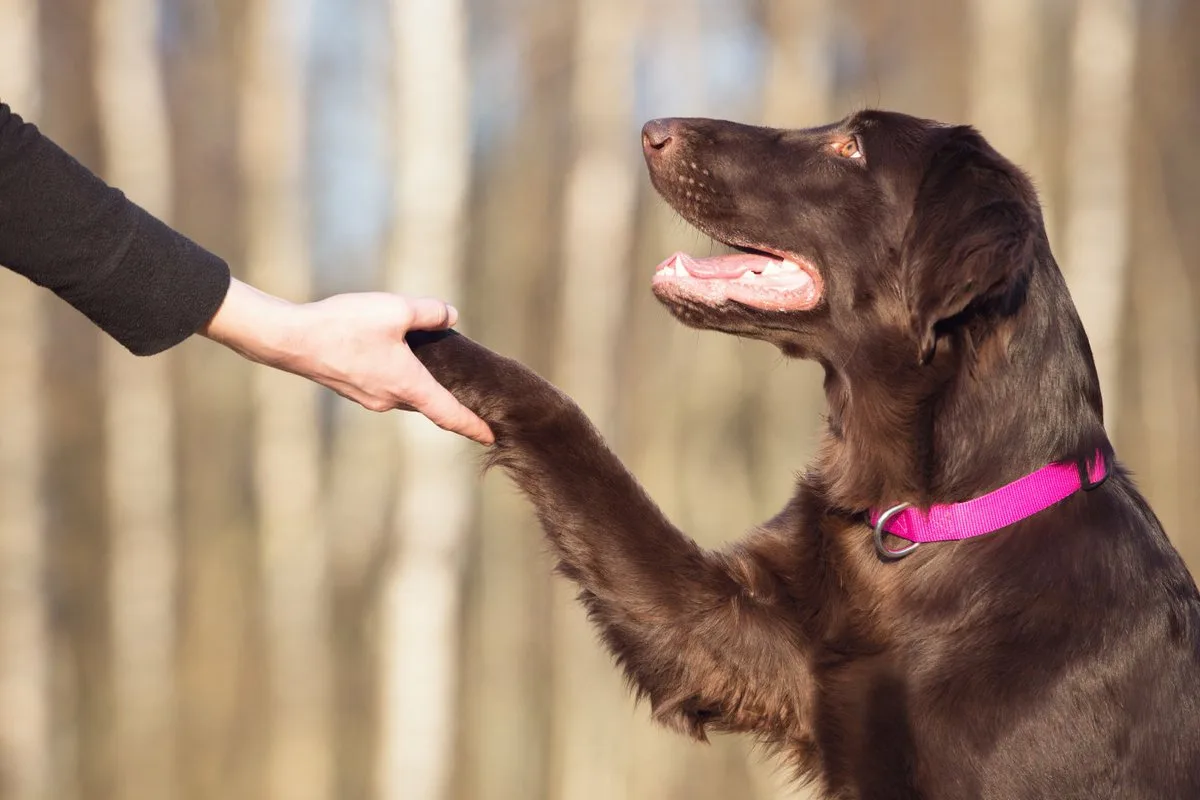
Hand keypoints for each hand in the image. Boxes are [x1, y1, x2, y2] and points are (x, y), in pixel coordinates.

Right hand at [201, 278, 494, 443]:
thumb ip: (429, 312)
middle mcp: (390, 399)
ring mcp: (369, 398)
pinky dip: (402, 378)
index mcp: (408, 385)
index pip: (449, 414)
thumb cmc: (344, 326)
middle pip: (430, 403)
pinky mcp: (353, 388)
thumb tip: (450, 315)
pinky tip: (399, 356)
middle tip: (474, 394)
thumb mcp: (395, 309)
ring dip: (423, 385)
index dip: (473, 426)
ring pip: (407, 394)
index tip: (492, 437)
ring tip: (438, 368)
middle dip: (451, 401)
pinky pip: (388, 387)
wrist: (291, 340)